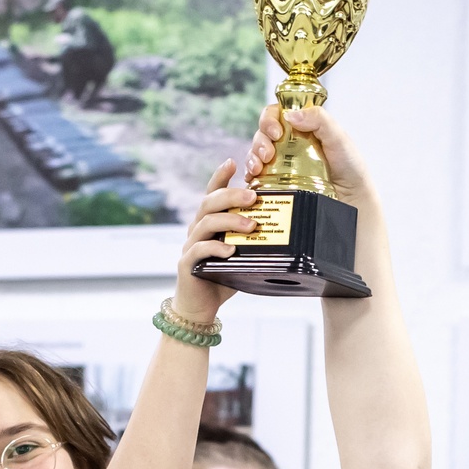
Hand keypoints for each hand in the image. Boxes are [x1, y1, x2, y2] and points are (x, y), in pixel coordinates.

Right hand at [174, 160, 256, 329]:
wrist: (199, 307)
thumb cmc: (222, 278)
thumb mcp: (240, 254)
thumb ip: (251, 239)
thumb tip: (281, 225)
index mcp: (208, 223)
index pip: (211, 193)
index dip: (220, 176)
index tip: (233, 161)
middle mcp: (196, 230)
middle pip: (209, 203)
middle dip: (231, 196)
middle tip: (253, 196)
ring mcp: (190, 246)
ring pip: (205, 223)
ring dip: (229, 221)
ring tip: (251, 224)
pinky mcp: (188, 265)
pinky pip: (200, 251)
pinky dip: (216, 248)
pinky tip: (231, 250)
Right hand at [246, 104, 378, 203]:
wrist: (353, 198)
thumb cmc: (350, 166)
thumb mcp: (338, 137)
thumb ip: (319, 120)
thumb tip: (290, 115)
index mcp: (300, 128)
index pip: (275, 114)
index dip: (269, 120)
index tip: (276, 132)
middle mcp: (288, 143)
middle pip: (262, 134)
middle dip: (259, 142)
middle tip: (267, 154)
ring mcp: (281, 164)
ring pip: (256, 154)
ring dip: (252, 158)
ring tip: (257, 169)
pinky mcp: (277, 183)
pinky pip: (257, 177)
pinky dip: (251, 176)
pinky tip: (253, 180)